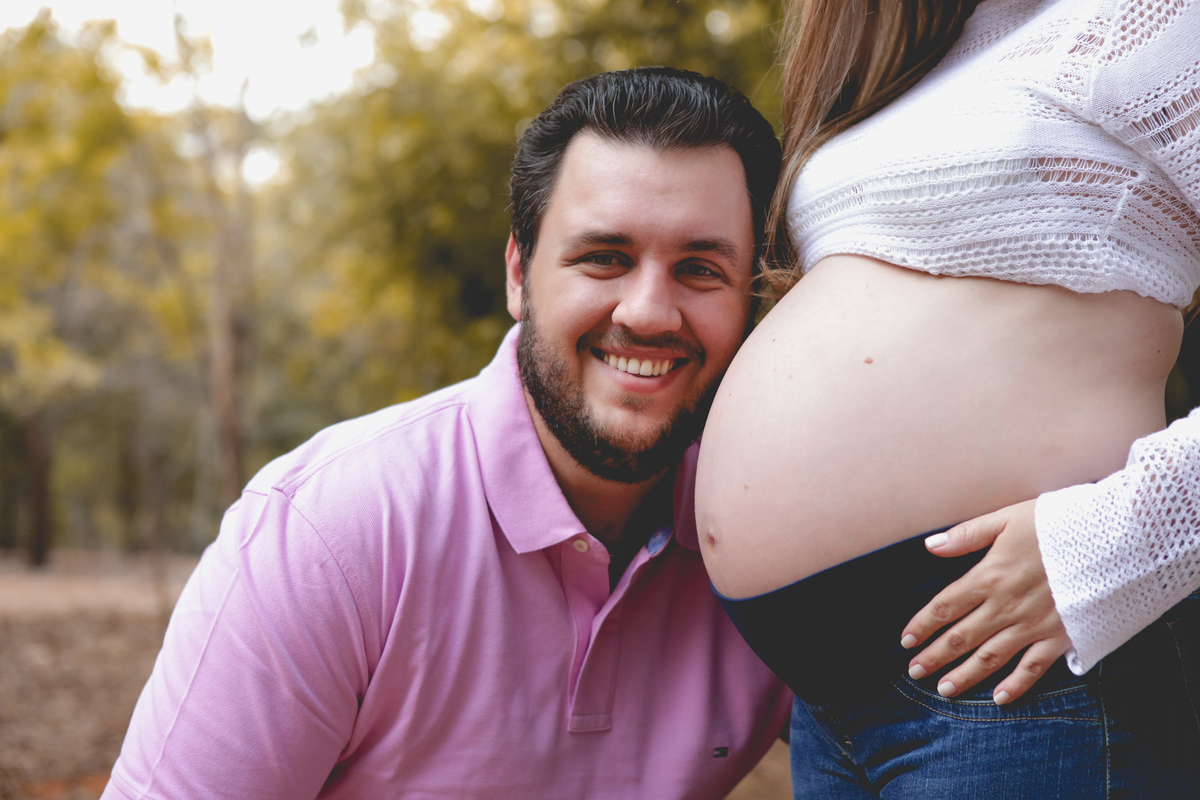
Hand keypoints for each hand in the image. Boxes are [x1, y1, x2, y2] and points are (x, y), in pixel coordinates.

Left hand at [899, 499, 1071, 704]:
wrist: (1114, 541)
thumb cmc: (1060, 524)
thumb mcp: (1008, 518)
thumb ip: (967, 535)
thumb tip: (930, 545)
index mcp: (989, 577)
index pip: (945, 606)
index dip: (922, 625)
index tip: (905, 641)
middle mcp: (1006, 607)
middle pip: (961, 637)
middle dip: (935, 656)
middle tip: (915, 673)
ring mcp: (1033, 625)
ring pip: (990, 657)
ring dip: (965, 675)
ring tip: (944, 690)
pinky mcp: (1061, 637)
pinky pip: (1034, 667)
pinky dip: (1016, 686)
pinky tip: (999, 699)